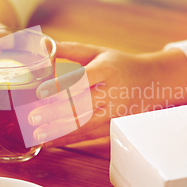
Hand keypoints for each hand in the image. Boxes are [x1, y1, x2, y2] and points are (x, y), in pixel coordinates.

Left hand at [27, 42, 186, 147]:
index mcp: (107, 69)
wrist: (154, 82)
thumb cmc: (119, 64)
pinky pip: (88, 136)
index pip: (82, 78)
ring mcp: (114, 113)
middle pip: (82, 105)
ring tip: (36, 136)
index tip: (40, 91)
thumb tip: (41, 44)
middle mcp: (112, 93)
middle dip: (55, 114)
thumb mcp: (98, 51)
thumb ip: (69, 50)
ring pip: (85, 125)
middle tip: (32, 118)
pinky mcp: (113, 127)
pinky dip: (67, 140)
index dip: (61, 86)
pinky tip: (49, 143)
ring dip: (59, 132)